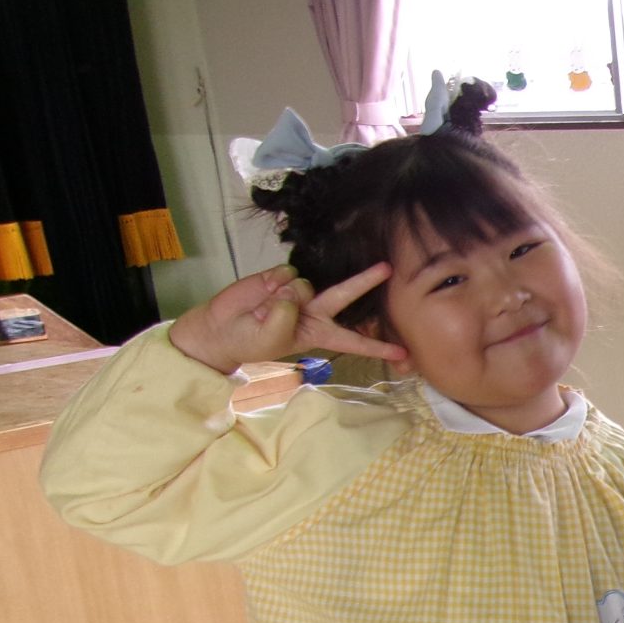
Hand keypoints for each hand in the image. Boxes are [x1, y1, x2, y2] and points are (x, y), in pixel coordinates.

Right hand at [167, 262, 407, 374]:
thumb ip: (286, 315)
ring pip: (304, 285)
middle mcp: (314, 311)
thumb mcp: (272, 339)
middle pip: (345, 294)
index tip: (404, 354)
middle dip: (366, 280)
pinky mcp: (278, 277)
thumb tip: (293, 288)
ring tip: (262, 311)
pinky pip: (283, 275)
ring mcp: (297, 293)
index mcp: (318, 334)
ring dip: (284, 297)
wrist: (219, 329)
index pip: (353, 341)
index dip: (377, 346)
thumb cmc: (250, 342)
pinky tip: (259, 295)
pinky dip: (270, 284)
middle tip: (388, 268)